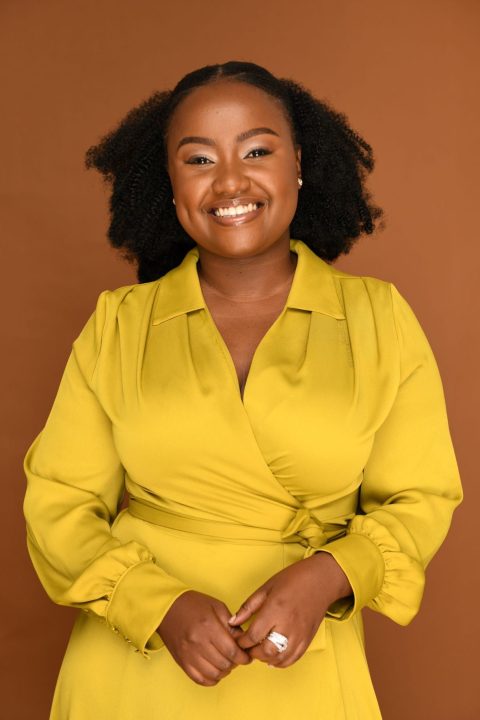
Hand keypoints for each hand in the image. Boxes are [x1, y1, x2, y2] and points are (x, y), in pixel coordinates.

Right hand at [157, 590, 252, 685]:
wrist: (167, 608)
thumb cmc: (193, 604)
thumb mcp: (216, 606)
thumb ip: (231, 624)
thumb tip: (242, 641)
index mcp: (208, 626)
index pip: (232, 651)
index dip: (243, 657)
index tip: (247, 656)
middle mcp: (198, 642)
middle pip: (224, 664)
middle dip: (235, 663)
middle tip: (237, 657)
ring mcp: (188, 654)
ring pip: (214, 674)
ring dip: (225, 671)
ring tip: (226, 662)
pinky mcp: (182, 662)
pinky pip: (200, 679)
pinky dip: (212, 679)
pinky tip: (215, 670)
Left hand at [228, 552, 352, 668]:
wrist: (321, 580)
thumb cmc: (293, 579)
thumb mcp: (266, 588)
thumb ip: (248, 607)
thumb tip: (233, 622)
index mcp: (275, 609)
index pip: (254, 635)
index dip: (242, 641)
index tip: (238, 640)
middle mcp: (288, 625)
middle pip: (265, 651)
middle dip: (252, 652)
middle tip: (247, 647)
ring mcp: (300, 634)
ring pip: (279, 659)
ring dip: (265, 658)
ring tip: (259, 650)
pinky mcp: (308, 640)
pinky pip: (293, 659)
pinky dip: (280, 662)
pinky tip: (273, 657)